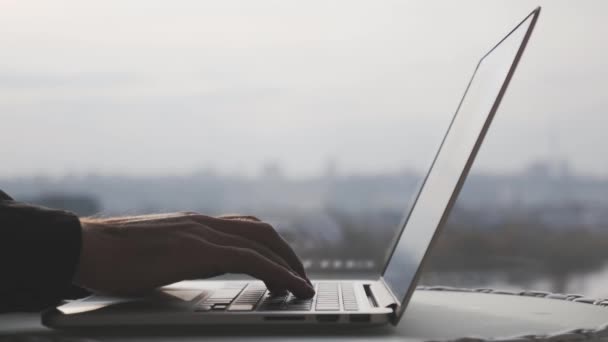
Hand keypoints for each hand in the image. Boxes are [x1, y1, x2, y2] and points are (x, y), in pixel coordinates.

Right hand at [74, 212, 314, 297]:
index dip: (271, 246)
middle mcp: (203, 223)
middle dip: (287, 254)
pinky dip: (276, 271)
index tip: (284, 265)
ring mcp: (200, 233)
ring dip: (288, 263)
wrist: (84, 247)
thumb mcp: (161, 254)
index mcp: (195, 224)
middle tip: (300, 278)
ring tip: (302, 285)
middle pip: (261, 230)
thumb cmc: (115, 257)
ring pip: (262, 241)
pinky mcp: (195, 249)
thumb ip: (188, 257)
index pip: (246, 227)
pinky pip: (249, 258)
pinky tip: (288, 285)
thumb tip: (209, 270)